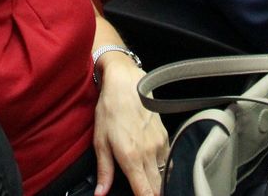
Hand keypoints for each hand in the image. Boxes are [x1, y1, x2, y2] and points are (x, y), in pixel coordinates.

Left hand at [92, 55, 167, 195]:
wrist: (127, 83)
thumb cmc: (110, 109)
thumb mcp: (100, 141)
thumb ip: (104, 170)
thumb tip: (101, 193)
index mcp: (131, 158)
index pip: (145, 192)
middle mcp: (148, 154)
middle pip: (157, 188)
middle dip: (152, 193)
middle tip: (143, 192)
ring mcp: (159, 145)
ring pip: (163, 175)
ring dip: (157, 183)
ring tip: (148, 184)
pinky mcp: (165, 136)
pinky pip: (167, 160)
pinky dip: (162, 168)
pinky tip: (153, 168)